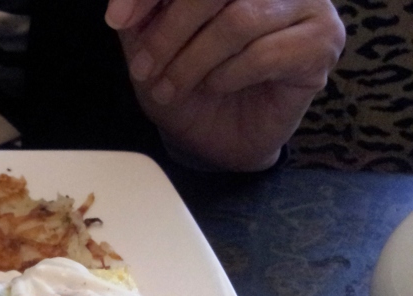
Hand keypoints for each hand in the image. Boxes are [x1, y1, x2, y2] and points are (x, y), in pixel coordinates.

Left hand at [105, 0, 344, 170]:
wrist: (217, 138)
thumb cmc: (188, 84)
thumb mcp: (151, 45)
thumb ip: (143, 13)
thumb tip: (123, 4)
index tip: (117, 20)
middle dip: (171, 30)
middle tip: (144, 68)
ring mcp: (308, 4)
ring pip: (239, 20)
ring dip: (194, 61)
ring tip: (172, 88)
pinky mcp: (322, 43)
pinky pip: (264, 53)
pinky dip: (228, 75)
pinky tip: (216, 87)